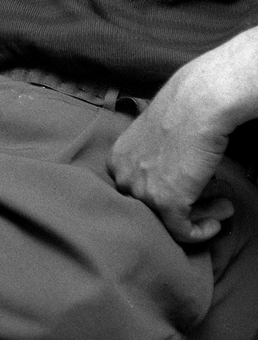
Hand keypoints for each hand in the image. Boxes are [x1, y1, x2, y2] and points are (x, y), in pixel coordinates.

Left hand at [107, 67, 234, 244]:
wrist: (195, 108)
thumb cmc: (180, 114)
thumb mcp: (152, 138)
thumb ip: (152, 160)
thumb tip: (171, 178)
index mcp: (117, 159)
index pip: (137, 190)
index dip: (166, 193)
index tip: (191, 192)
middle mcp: (123, 176)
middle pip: (152, 206)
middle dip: (185, 206)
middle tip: (213, 201)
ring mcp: (141, 191)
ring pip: (168, 220)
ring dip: (201, 217)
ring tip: (223, 207)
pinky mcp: (165, 203)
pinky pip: (181, 231)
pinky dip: (201, 231)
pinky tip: (216, 222)